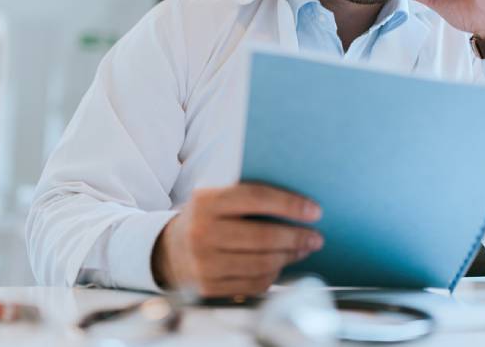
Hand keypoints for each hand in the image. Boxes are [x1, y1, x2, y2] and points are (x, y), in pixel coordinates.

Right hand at [151, 183, 323, 296]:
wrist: (168, 251)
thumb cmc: (204, 219)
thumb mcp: (215, 197)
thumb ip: (247, 196)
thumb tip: (297, 204)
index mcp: (206, 201)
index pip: (256, 198)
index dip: (289, 204)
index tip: (314, 210)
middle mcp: (202, 232)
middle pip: (263, 236)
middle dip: (297, 237)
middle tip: (316, 236)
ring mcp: (204, 264)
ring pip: (262, 263)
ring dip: (290, 256)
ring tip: (303, 248)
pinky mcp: (210, 288)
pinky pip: (254, 284)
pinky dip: (274, 275)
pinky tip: (282, 264)